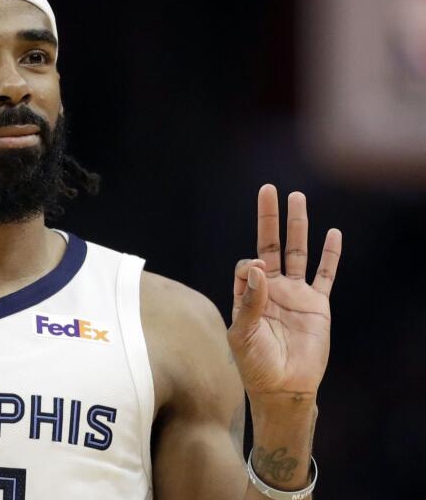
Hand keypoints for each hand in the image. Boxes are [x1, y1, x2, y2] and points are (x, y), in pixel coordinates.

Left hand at [227, 184, 341, 403]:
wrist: (283, 387)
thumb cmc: (255, 363)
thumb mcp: (242, 333)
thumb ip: (249, 301)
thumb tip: (256, 265)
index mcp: (249, 294)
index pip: (247, 265)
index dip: (251, 264)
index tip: (257, 271)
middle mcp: (272, 289)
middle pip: (271, 244)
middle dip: (269, 218)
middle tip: (268, 190)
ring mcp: (296, 294)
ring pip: (298, 252)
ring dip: (298, 226)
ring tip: (297, 197)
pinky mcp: (317, 304)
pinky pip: (325, 274)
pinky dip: (330, 255)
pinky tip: (333, 234)